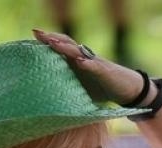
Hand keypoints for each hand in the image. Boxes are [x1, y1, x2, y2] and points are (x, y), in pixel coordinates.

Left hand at [32, 27, 147, 105]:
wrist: (128, 90)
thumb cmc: (104, 89)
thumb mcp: (82, 89)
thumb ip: (68, 88)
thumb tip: (49, 100)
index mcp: (78, 61)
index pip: (61, 47)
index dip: (47, 40)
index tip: (33, 35)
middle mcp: (85, 58)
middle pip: (67, 43)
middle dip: (52, 37)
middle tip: (37, 33)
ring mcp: (96, 64)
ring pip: (79, 51)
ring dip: (65, 47)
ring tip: (53, 43)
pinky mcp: (106, 72)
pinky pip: (96, 66)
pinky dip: (88, 64)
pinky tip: (80, 62)